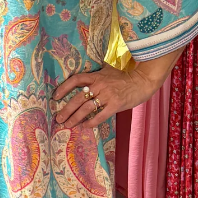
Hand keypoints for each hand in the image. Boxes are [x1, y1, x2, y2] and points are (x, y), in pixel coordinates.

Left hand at [53, 49, 183, 129]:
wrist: (142, 82)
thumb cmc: (124, 78)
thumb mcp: (108, 71)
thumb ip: (96, 74)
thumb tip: (83, 77)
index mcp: (96, 76)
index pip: (76, 79)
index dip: (64, 87)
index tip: (55, 96)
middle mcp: (100, 85)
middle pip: (78, 97)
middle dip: (66, 109)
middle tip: (58, 118)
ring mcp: (108, 95)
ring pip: (87, 108)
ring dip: (75, 117)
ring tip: (67, 125)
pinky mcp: (116, 104)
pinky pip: (101, 115)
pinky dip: (92, 122)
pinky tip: (85, 126)